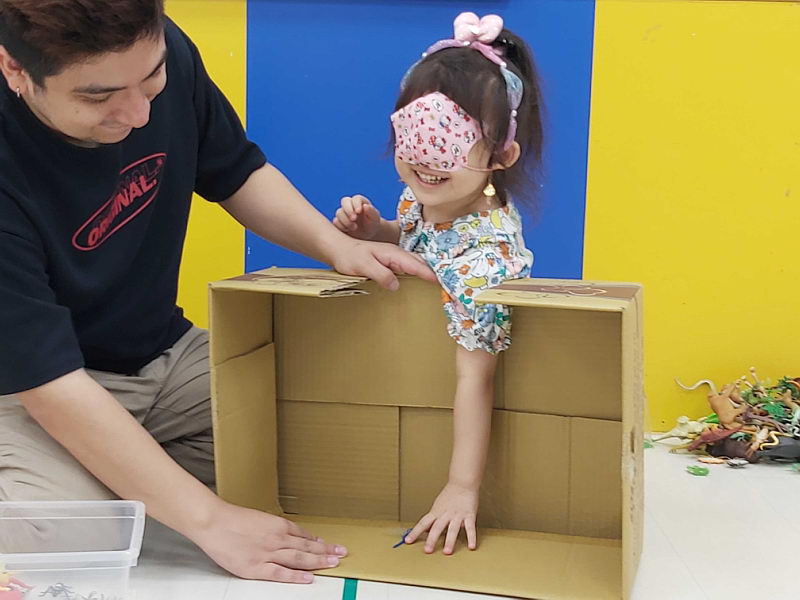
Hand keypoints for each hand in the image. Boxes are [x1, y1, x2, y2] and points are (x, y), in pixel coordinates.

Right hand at [191, 501, 347, 582]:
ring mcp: (267, 553)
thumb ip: (275, 527)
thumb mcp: (260, 519)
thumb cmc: (232, 519)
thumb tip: (289, 533)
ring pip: (299, 558)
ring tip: (333, 563)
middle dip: (326, 551)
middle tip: (341, 553)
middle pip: (306, 547)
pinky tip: (308, 578)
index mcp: (278, 525)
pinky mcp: (255, 567)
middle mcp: (277, 539)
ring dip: (318, 561)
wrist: (214, 522)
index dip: (318, 542)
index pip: (304, 535)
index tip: (330, 545)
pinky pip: (280, 573)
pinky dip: (296, 576)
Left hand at [329, 238, 435, 290]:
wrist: (338, 248)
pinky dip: (417, 271)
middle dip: (433, 272)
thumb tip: (396, 285)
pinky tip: (419, 278)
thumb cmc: (350, 256)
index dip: (429, 274)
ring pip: (415, 263)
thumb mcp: (364, 266)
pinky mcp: (389, 261)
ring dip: (427, 271)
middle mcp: (395, 254)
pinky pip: (407, 266)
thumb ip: (381, 274)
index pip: (415, 265)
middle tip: (447, 285)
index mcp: (392, 254)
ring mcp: (393, 256)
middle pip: (419, 263)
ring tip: (439, 283)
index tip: (441, 282)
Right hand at [333, 195, 382, 240]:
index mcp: (360, 202)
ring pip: (339, 212)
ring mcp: (343, 213)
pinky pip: (335, 222)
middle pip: (344, 201)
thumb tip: (365, 206)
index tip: (359, 212)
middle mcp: (350, 205)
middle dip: (348, 210)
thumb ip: (372, 212)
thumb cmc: (372, 224)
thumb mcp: (375, 219)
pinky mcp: (339, 222)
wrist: (368, 235)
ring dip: (346, 220)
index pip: (356, 198)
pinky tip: (348, 230)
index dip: (356, 204)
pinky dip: (341, 226)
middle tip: (354, 219)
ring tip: (355, 228)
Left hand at [404, 483, 478, 554]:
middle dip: (432, 539)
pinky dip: (471, 537)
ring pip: (452, 529)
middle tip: (428, 550)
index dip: (415, 532)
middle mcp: (445, 514)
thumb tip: (425, 531)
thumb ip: (433, 519)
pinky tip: (471, 547)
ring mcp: (457, 515)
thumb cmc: (450, 495)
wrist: (462, 483)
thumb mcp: (437, 506)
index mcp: (436, 512)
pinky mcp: (469, 515)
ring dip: (450, 541)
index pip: (423, 523)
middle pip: (437, 527)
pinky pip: (470, 528)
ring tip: (447, 552)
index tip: (407, 541)